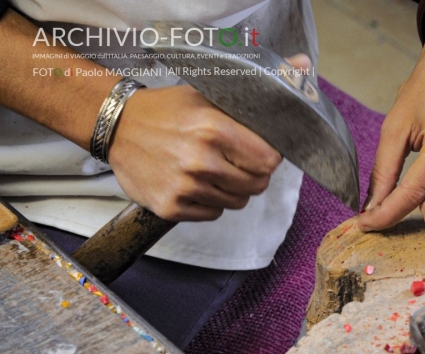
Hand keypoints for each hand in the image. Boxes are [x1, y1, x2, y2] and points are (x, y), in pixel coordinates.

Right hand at [109, 54, 310, 221]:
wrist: (116, 126)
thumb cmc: (169, 110)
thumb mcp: (210, 92)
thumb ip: (260, 84)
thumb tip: (305, 65)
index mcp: (214, 129)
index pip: (269, 160)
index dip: (269, 158)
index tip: (260, 151)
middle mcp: (200, 160)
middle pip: (257, 185)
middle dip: (254, 175)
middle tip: (237, 162)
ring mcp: (184, 186)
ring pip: (236, 202)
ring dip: (232, 190)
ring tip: (213, 170)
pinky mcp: (171, 207)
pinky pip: (212, 214)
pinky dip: (209, 203)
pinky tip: (195, 183)